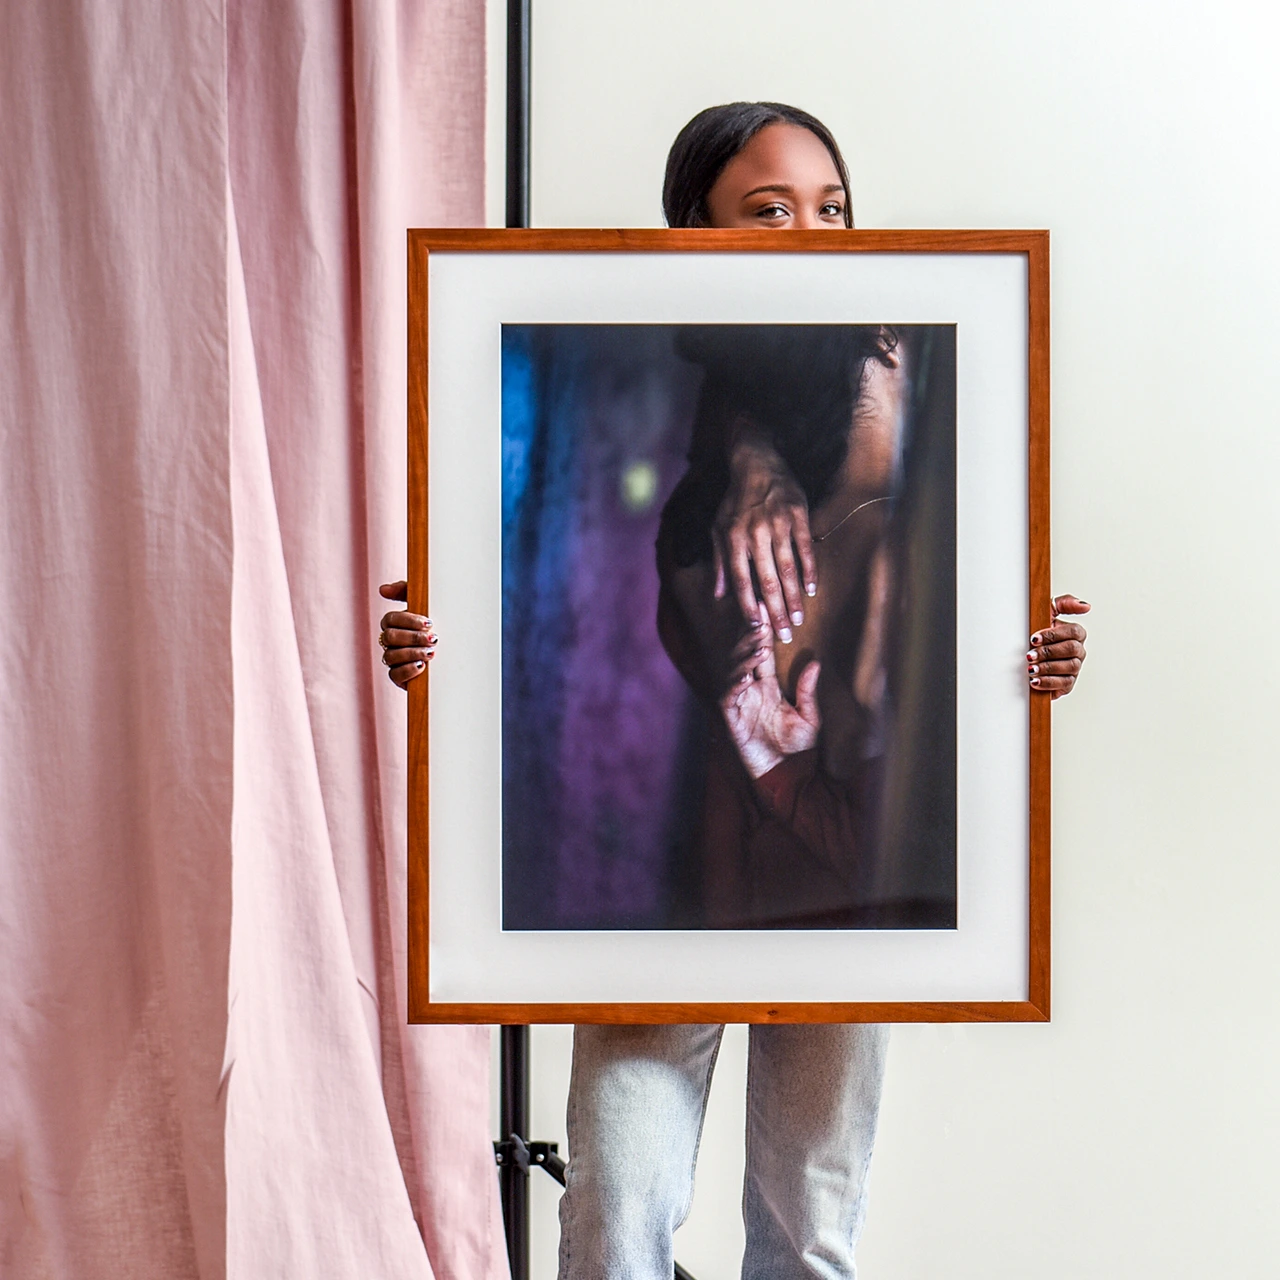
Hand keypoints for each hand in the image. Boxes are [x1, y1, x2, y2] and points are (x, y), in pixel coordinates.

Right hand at [378, 580, 436, 688]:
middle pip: (389, 638)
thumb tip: (383, 589)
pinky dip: (408, 670)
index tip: (429, 622)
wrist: (455, 656)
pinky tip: (422, 666)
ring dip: (412, 653)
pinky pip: (394, 675)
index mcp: (395, 624)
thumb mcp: (427, 604)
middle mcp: (391, 642)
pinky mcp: (399, 678)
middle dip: (413, 638)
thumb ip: (406, 591)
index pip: (389, 619)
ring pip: (390, 656)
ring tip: (431, 653)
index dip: (407, 621)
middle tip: (434, 639)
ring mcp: (394, 660)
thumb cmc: (439, 625)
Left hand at [713, 424, 814, 643]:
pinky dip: (809, 571)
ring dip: (794, 598)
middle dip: (776, 611)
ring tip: (798, 619)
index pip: (741, 580)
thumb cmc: (735, 500)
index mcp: (732, 538)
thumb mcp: (718, 528)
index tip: (757, 628)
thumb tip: (719, 595)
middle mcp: (754, 533)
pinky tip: (811, 590)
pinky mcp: (798, 515)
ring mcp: (778, 524)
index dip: (748, 606)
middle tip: (784, 635)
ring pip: (788, 569)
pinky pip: (805, 548)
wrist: (756, 463)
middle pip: (767, 581)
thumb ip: (721, 562)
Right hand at [720, 605, 821, 778]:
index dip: (761, 633)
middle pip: (743, 657)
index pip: (760, 654)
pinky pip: (728, 696)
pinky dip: (734, 683)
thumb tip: (814, 662)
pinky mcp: (731, 720)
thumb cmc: (799, 749)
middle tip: (758, 618)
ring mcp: (739, 705)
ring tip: (759, 646)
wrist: (790, 778)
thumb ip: (807, 690)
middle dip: (749, 637)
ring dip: (744, 657)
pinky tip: (745, 674)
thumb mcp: (810, 716)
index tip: (766, 610)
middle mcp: (750, 692)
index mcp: (767, 688)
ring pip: (733, 672)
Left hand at [1028, 595, 1088, 698]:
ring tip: (1031, 669)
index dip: (1054, 635)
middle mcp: (1078, 650)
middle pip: (1072, 649)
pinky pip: (1064, 684)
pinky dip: (1048, 682)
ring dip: (1048, 668)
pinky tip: (1035, 681)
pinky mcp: (1067, 684)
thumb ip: (1064, 603)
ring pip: (1070, 667)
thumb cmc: (1035, 632)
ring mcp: (1074, 667)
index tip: (1034, 639)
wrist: (1020, 657)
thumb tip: (1086, 606)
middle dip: (1049, 652)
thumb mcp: (1046, 612)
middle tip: (1030, 655)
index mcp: (1075, 634)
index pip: (1074, 631)